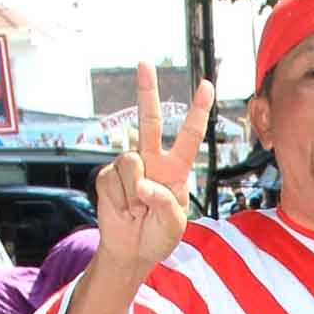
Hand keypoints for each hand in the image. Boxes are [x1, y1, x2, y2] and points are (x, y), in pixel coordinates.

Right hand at [96, 63, 213, 274]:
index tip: (206, 85)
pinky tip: (123, 210)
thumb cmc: (159, 236)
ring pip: (130, 163)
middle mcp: (152, 161)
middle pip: (148, 121)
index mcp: (176, 169)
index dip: (197, 111)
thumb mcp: (175, 225)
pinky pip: (113, 181)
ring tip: (138, 211)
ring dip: (134, 194)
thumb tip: (144, 184)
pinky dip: (119, 201)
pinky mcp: (107, 177)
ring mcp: (128, 167)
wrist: (132, 250)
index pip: (189, 136)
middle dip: (146, 90)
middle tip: (144, 62)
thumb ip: (166, 204)